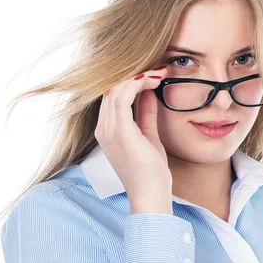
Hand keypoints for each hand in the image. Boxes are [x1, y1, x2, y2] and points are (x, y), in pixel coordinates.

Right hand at [94, 66, 172, 214]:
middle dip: (136, 74)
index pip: (114, 94)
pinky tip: (152, 80)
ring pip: (116, 89)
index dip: (132, 80)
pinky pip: (122, 98)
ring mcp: (109, 130)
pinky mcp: (120, 132)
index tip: (154, 73)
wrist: (150, 195)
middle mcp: (104, 128)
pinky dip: (137, 84)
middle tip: (159, 68)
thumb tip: (150, 92)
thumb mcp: (148, 135)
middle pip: (112, 88)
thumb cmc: (150, 170)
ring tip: (159, 72)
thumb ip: (146, 114)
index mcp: (108, 129)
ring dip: (139, 76)